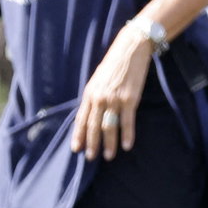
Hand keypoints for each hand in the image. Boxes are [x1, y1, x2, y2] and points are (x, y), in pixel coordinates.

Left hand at [70, 29, 152, 160]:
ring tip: (108, 156)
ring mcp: (114, 99)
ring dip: (108, 144)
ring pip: (109, 126)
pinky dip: (127, 135)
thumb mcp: (99, 79)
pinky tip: (127, 146)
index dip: (78, 135)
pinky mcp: (130, 99)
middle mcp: (99, 98)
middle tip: (91, 158)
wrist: (131, 49)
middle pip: (93, 126)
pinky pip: (127, 121)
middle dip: (92, 144)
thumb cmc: (115, 63)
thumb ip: (95, 95)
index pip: (81, 119)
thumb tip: (93, 112)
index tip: (76, 148)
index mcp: (90, 93)